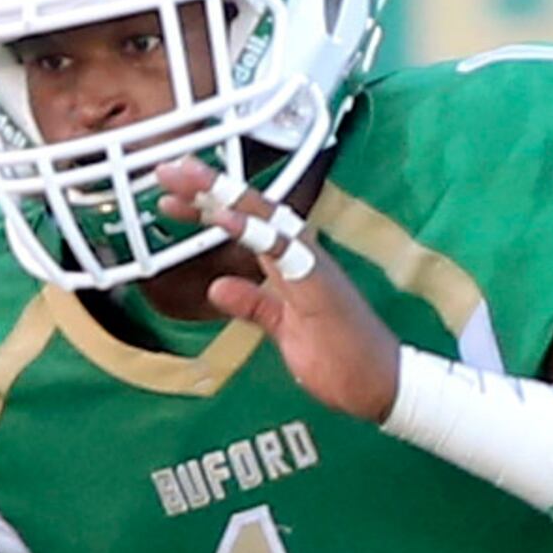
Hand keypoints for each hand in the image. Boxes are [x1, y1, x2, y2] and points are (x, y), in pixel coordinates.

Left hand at [154, 158, 401, 419]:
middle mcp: (303, 256)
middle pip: (253, 209)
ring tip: (188, 178)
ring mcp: (313, 266)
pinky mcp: (320, 283)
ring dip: (226, 194)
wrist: (384, 385)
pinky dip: (252, 228)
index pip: (249, 225)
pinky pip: (282, 248)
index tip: (173, 195)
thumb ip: (254, 305)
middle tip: (168, 168)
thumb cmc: (343, 360)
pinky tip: (223, 214)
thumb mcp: (284, 331)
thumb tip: (218, 287)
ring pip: (266, 217)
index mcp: (294, 265)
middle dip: (210, 187)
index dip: (211, 207)